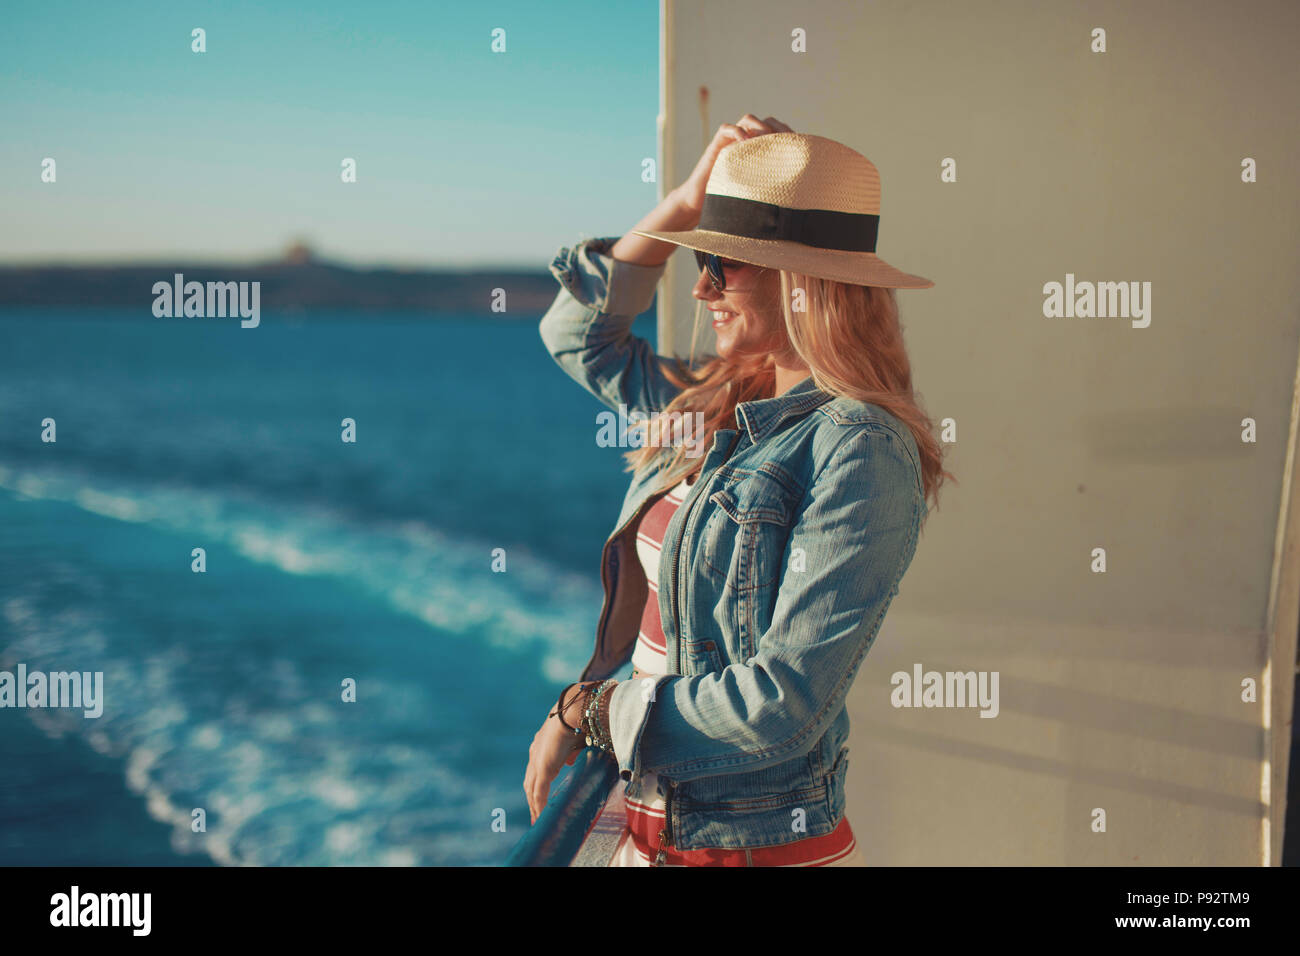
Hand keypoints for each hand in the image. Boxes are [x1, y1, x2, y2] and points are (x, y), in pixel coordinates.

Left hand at [523, 687, 587, 824]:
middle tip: (536, 815)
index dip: (537, 785)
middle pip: (530, 783)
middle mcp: (535, 754)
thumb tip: (570, 761)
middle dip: (532, 800)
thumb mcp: (575, 740)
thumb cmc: (578, 720)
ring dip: (534, 806)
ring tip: (538, 820)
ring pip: (531, 790)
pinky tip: (542, 816)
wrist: (572, 712)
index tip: (539, 797)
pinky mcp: (542, 769)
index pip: (536, 770)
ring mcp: (537, 762)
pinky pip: (538, 793)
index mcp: (541, 746)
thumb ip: (571, 752)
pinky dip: (539, 806)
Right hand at [674, 114, 794, 218]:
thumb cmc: (731, 203)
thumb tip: (801, 195)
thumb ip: (773, 186)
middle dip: (778, 127)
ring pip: (747, 119)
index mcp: (759, 152)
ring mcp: (731, 142)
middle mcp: (746, 143)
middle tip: (788, 140)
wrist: (701, 204)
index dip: (789, 134)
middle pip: (766, 121)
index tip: (800, 144)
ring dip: (760, 125)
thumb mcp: (758, 193)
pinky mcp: (716, 146)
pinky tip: (746, 143)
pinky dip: (738, 131)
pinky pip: (727, 129)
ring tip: (768, 138)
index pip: (777, 132)